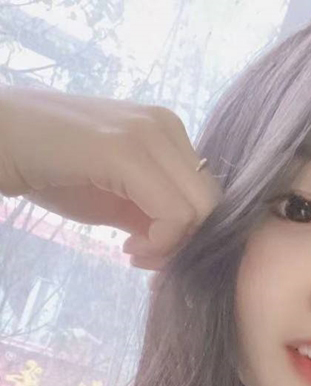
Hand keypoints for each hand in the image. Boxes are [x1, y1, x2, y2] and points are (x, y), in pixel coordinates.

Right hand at [0, 86, 222, 268]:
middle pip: (213, 204)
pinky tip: (127, 248)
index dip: (191, 236)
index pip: (209, 195)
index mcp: (168, 132)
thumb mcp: (116, 199)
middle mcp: (166, 125)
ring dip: (173, 248)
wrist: (0, 143)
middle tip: (145, 259)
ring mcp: (148, 134)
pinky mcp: (127, 151)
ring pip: (202, 211)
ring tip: (133, 253)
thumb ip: (154, 216)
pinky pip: (174, 215)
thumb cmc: (52, 170)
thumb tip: (185, 247)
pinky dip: (160, 244)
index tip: (150, 252)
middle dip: (187, 245)